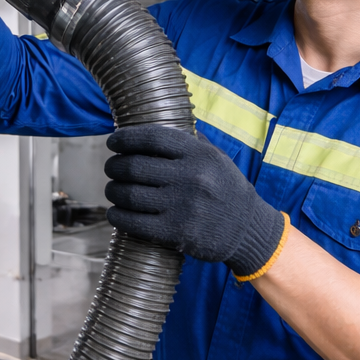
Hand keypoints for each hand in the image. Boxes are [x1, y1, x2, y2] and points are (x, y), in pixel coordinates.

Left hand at [104, 125, 287, 278]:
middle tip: (111, 168)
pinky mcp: (176, 233)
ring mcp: (182, 207)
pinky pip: (134, 223)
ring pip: (129, 194)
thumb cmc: (227, 190)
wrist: (248, 230)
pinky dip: (117, 216)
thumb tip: (154, 125)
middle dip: (114, 166)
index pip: (151, 137)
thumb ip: (190, 142)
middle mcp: (191, 178)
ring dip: (113, 191)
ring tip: (112, 189)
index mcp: (199, 155)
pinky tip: (115, 213)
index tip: (113, 142)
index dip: (125, 138)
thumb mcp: (217, 158)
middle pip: (134, 166)